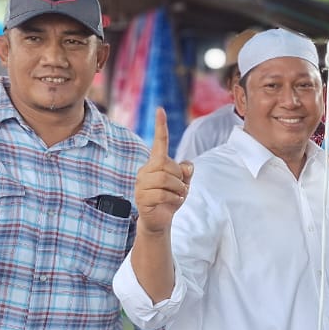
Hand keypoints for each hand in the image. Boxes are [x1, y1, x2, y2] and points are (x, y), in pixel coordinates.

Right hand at [136, 108, 193, 233]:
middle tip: (181, 188)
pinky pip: (163, 195)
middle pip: (168, 166)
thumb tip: (187, 166)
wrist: (160, 219)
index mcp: (156, 163)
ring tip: (178, 195)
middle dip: (180, 178)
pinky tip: (173, 203)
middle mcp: (145, 170)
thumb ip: (186, 172)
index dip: (161, 126)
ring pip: (165, 180)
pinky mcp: (141, 198)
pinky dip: (175, 200)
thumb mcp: (183, 182)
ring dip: (178, 189)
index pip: (159, 142)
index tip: (160, 110)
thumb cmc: (171, 197)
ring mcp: (141, 184)